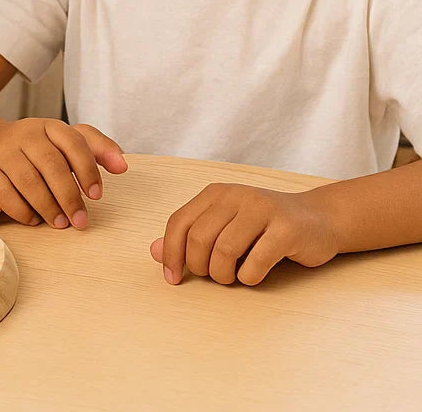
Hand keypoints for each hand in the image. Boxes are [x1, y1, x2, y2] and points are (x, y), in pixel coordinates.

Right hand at [0, 117, 127, 227]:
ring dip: (48, 207)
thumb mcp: (59, 138)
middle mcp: (26, 134)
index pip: (74, 141)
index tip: (97, 195)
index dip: (88, 168)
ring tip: (60, 223)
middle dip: (69, 196)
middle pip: (52, 164)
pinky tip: (33, 219)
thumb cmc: (29, 145)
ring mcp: (3, 151)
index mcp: (49, 126)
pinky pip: (5, 193)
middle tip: (81, 221)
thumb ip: (93, 147)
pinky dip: (22, 211)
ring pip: (29, 181)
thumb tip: (122, 165)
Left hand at [151, 183, 339, 285]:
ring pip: (225, 250)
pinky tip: (253, 275)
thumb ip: (189, 237)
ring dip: (224, 275)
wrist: (319, 219)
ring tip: (233, 278)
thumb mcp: (224, 226)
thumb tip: (153, 252)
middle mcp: (236, 196)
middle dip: (200, 267)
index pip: (178, 222)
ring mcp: (262, 209)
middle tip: (214, 277)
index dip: (171, 253)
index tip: (173, 279)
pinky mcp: (287, 229)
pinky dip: (249, 277)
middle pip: (199, 238)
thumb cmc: (264, 227)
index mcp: (215, 194)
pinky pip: (256, 262)